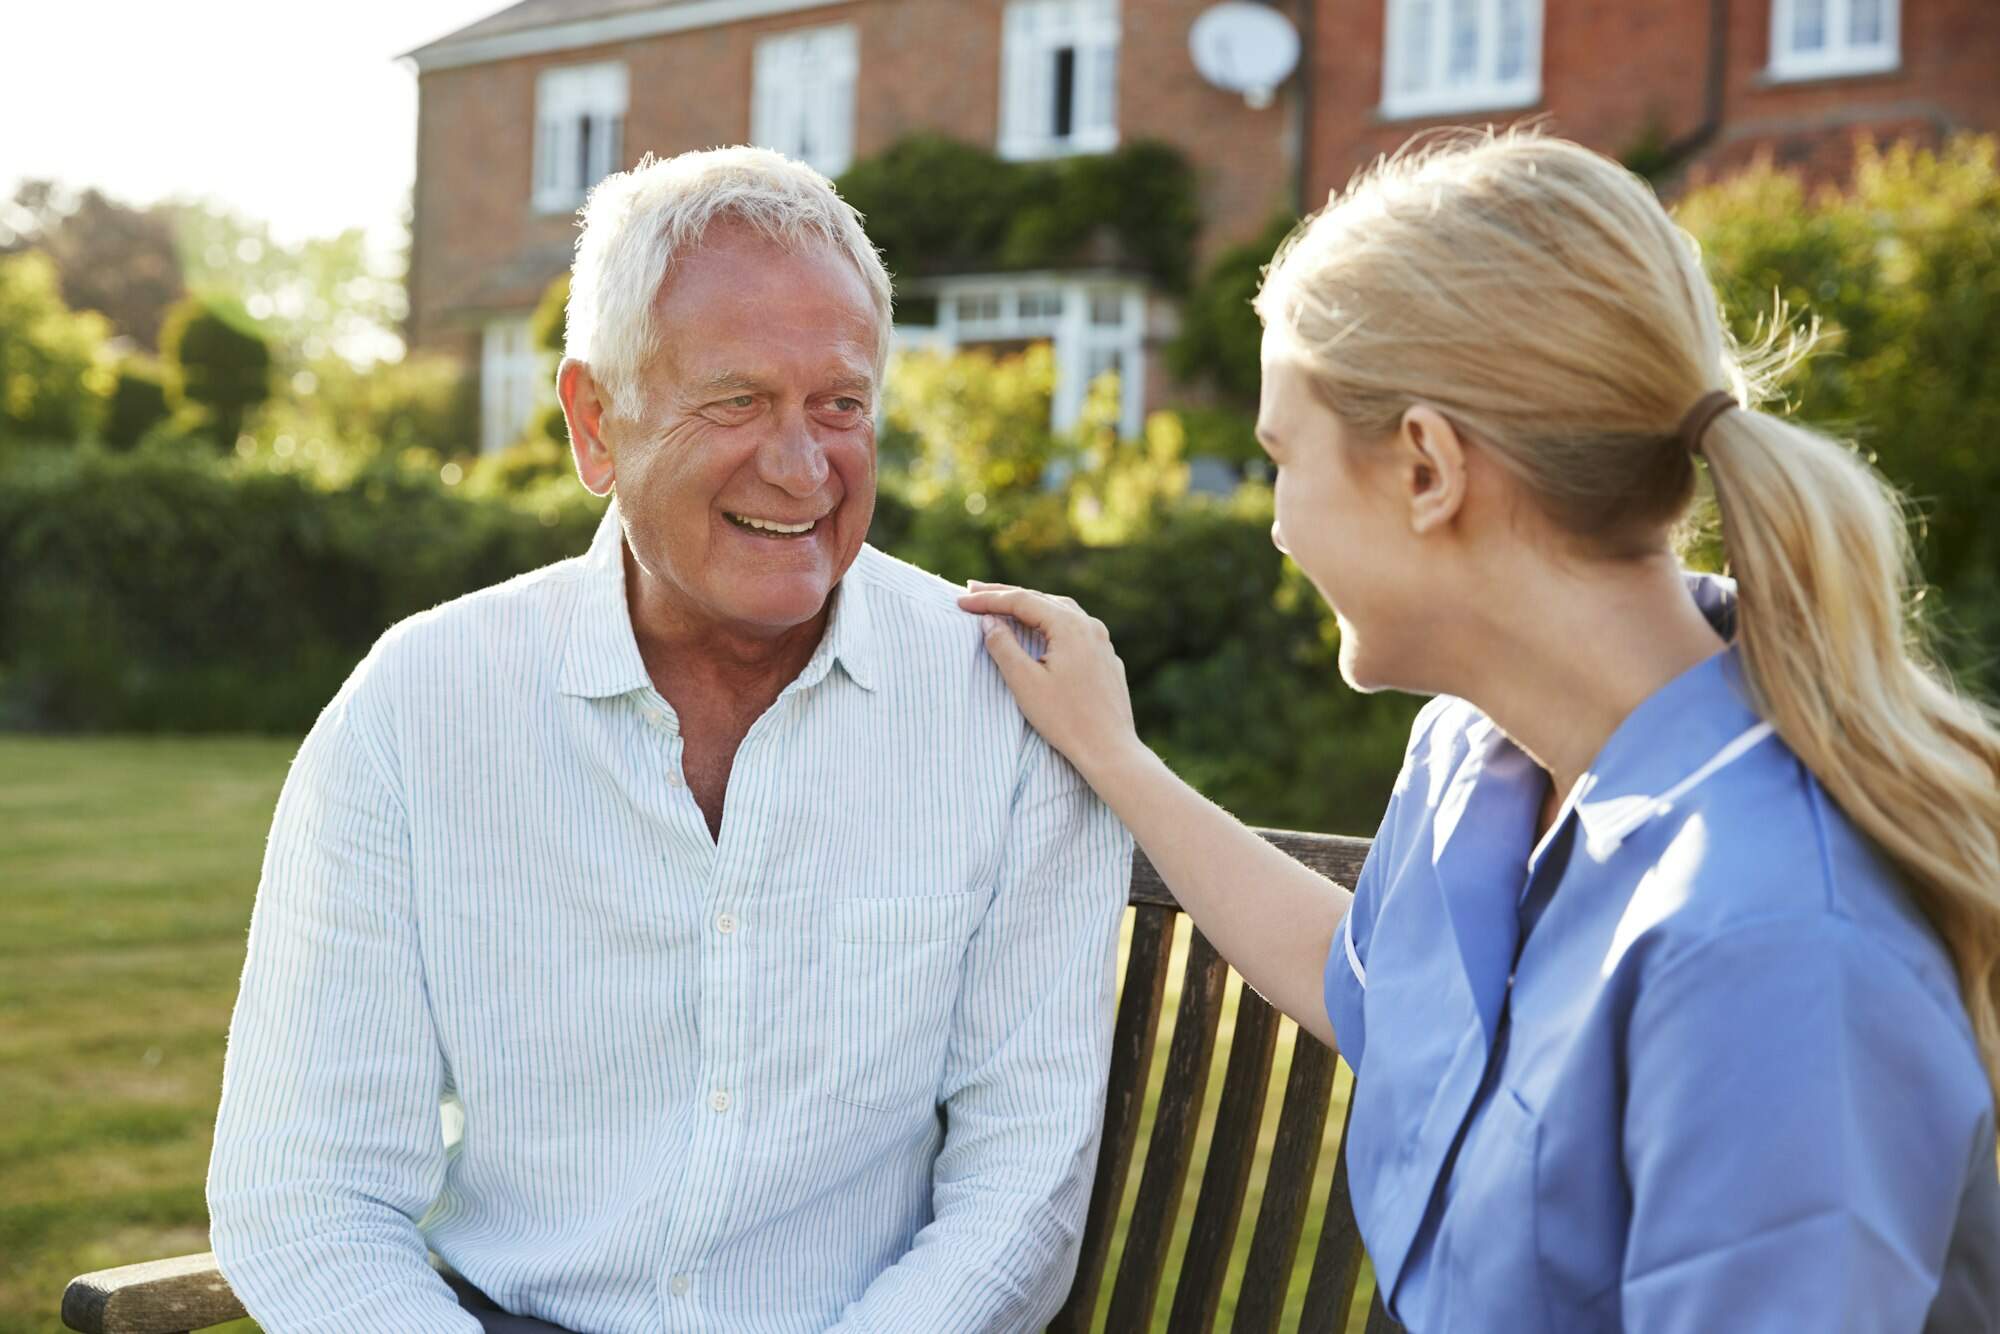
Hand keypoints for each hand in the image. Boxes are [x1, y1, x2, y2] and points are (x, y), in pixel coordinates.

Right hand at [956, 581, 1143, 779]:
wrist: (1110, 749)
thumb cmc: (1066, 719)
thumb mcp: (1025, 682)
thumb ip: (1003, 646)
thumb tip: (989, 621)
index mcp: (1069, 625)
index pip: (1021, 601)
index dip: (988, 599)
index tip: (960, 601)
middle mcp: (1089, 625)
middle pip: (1041, 600)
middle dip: (1006, 596)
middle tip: (974, 591)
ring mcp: (1101, 641)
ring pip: (1060, 612)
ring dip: (1030, 606)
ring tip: (1003, 605)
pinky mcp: (1106, 658)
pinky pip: (1074, 630)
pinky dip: (1049, 623)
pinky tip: (1040, 631)